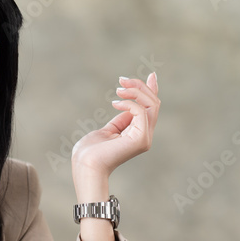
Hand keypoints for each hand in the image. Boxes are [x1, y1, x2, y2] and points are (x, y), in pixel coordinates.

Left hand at [71, 72, 159, 191]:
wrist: (85, 165)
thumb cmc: (91, 151)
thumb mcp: (107, 130)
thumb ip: (120, 119)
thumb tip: (127, 104)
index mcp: (137, 134)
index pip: (151, 109)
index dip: (152, 91)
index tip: (152, 75)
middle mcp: (144, 136)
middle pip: (153, 104)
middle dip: (140, 87)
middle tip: (122, 80)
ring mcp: (144, 138)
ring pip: (151, 105)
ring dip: (136, 91)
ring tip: (119, 89)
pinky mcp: (140, 139)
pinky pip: (141, 111)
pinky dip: (129, 103)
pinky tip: (115, 103)